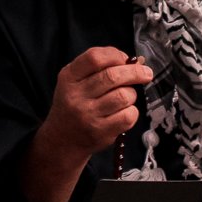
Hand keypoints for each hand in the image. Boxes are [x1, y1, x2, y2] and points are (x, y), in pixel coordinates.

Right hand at [21, 46, 152, 201]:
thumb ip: (95, 71)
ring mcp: (86, 115)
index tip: (124, 59)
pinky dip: (130, 116)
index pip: (94, 57)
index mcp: (67, 79)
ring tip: (125, 101)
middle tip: (144, 74)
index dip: (115, 55)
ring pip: (124, 96)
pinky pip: (128, 116)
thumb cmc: (71, 111)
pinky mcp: (99, 133)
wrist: (58, 146)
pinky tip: (121, 119)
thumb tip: (133, 62)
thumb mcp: (72, 85)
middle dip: (135, 73)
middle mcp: (74, 96)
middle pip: (114, 75)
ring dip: (131, 97)